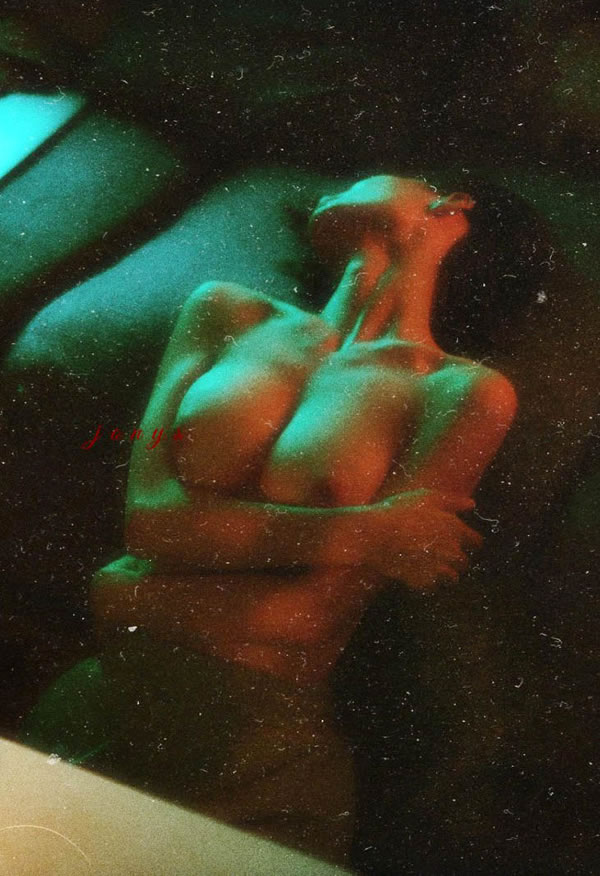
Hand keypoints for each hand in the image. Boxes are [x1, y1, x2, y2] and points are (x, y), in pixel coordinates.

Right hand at [367, 489, 481, 590]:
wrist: (375, 536)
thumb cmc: (400, 512)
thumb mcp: (427, 498)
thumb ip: (453, 502)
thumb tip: (472, 504)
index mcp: (455, 530)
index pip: (476, 542)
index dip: (468, 541)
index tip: (457, 540)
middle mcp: (452, 552)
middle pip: (464, 562)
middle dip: (455, 559)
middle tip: (437, 552)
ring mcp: (439, 569)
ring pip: (452, 578)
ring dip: (444, 573)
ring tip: (426, 564)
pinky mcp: (424, 583)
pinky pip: (432, 587)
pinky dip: (426, 582)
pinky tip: (414, 570)